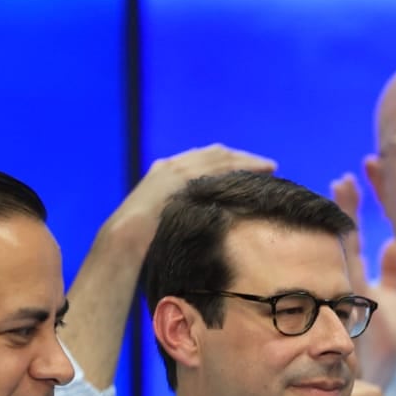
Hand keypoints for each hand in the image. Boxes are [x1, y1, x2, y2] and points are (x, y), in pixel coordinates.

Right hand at [111, 144, 275, 242]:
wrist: (126, 236)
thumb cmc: (144, 241)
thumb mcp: (165, 223)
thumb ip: (181, 216)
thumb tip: (199, 229)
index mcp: (164, 174)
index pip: (201, 163)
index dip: (226, 165)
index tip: (246, 171)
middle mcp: (171, 165)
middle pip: (213, 155)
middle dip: (240, 158)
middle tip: (266, 166)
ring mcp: (177, 167)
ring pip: (219, 157)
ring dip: (246, 160)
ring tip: (269, 167)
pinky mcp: (183, 174)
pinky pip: (219, 165)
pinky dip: (240, 165)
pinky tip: (259, 170)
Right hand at [331, 173, 395, 387]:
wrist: (368, 388)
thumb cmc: (379, 351)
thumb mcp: (392, 307)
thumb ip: (391, 274)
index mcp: (356, 280)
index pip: (353, 235)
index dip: (356, 205)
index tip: (365, 171)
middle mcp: (346, 284)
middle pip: (344, 237)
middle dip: (345, 206)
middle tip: (345, 178)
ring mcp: (344, 297)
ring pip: (342, 251)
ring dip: (345, 217)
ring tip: (344, 185)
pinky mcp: (349, 311)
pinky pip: (346, 274)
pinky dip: (345, 247)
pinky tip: (342, 224)